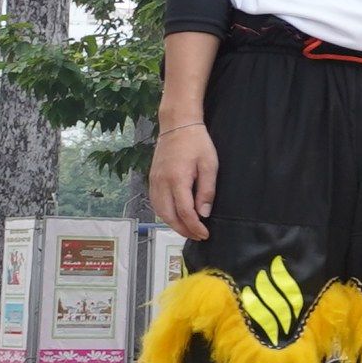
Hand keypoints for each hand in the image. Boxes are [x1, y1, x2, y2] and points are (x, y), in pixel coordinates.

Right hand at [150, 122, 216, 240]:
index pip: (184, 212)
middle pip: (168, 216)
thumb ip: (206, 191)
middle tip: (197, 236)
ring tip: (188, 230)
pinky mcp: (152, 179)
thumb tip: (204, 214)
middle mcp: (161, 183)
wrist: (177, 125)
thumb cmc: (197, 143)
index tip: (205, 234)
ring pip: (159, 211)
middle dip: (183, 230)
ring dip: (172, 224)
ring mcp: (154, 181)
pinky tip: (175, 217)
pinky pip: (155, 203)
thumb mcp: (210, 165)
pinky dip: (164, 214)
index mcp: (177, 179)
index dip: (194, 227)